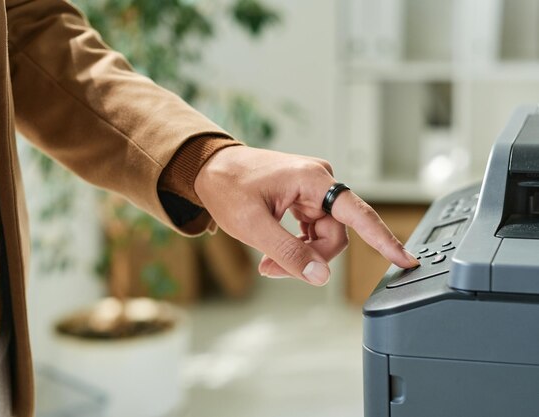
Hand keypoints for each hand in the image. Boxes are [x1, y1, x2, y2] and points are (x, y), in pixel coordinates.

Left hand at [194, 146, 419, 285]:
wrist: (210, 168)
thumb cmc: (227, 187)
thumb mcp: (254, 226)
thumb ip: (289, 253)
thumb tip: (320, 276)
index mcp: (313, 180)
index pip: (359, 215)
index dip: (384, 240)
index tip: (406, 260)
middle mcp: (320, 181)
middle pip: (335, 234)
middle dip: (309, 258)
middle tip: (272, 269)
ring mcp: (313, 189)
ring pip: (323, 235)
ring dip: (300, 254)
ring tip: (268, 263)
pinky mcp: (305, 197)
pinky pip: (313, 229)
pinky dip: (297, 245)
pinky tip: (275, 252)